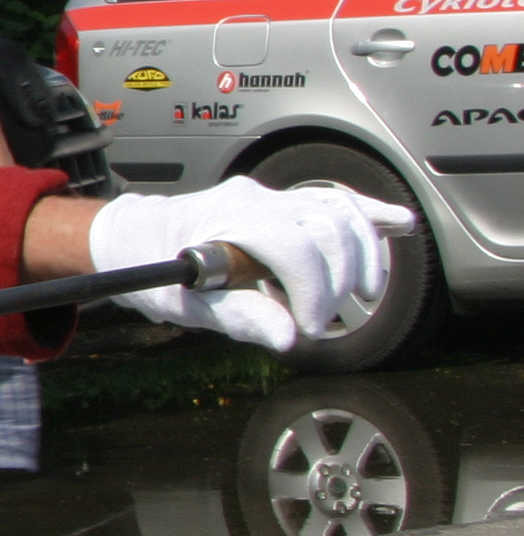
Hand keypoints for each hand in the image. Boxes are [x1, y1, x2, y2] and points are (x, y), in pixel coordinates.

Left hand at [89, 180, 414, 350]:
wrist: (137, 238)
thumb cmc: (157, 269)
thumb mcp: (188, 305)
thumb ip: (239, 317)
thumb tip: (288, 338)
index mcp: (229, 221)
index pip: (297, 249)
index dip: (314, 293)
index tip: (306, 328)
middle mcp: (255, 200)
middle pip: (329, 230)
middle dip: (339, 282)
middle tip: (321, 320)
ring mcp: (271, 197)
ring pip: (341, 212)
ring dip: (363, 254)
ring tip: (364, 294)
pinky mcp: (283, 203)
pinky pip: (334, 202)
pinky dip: (368, 215)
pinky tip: (398, 225)